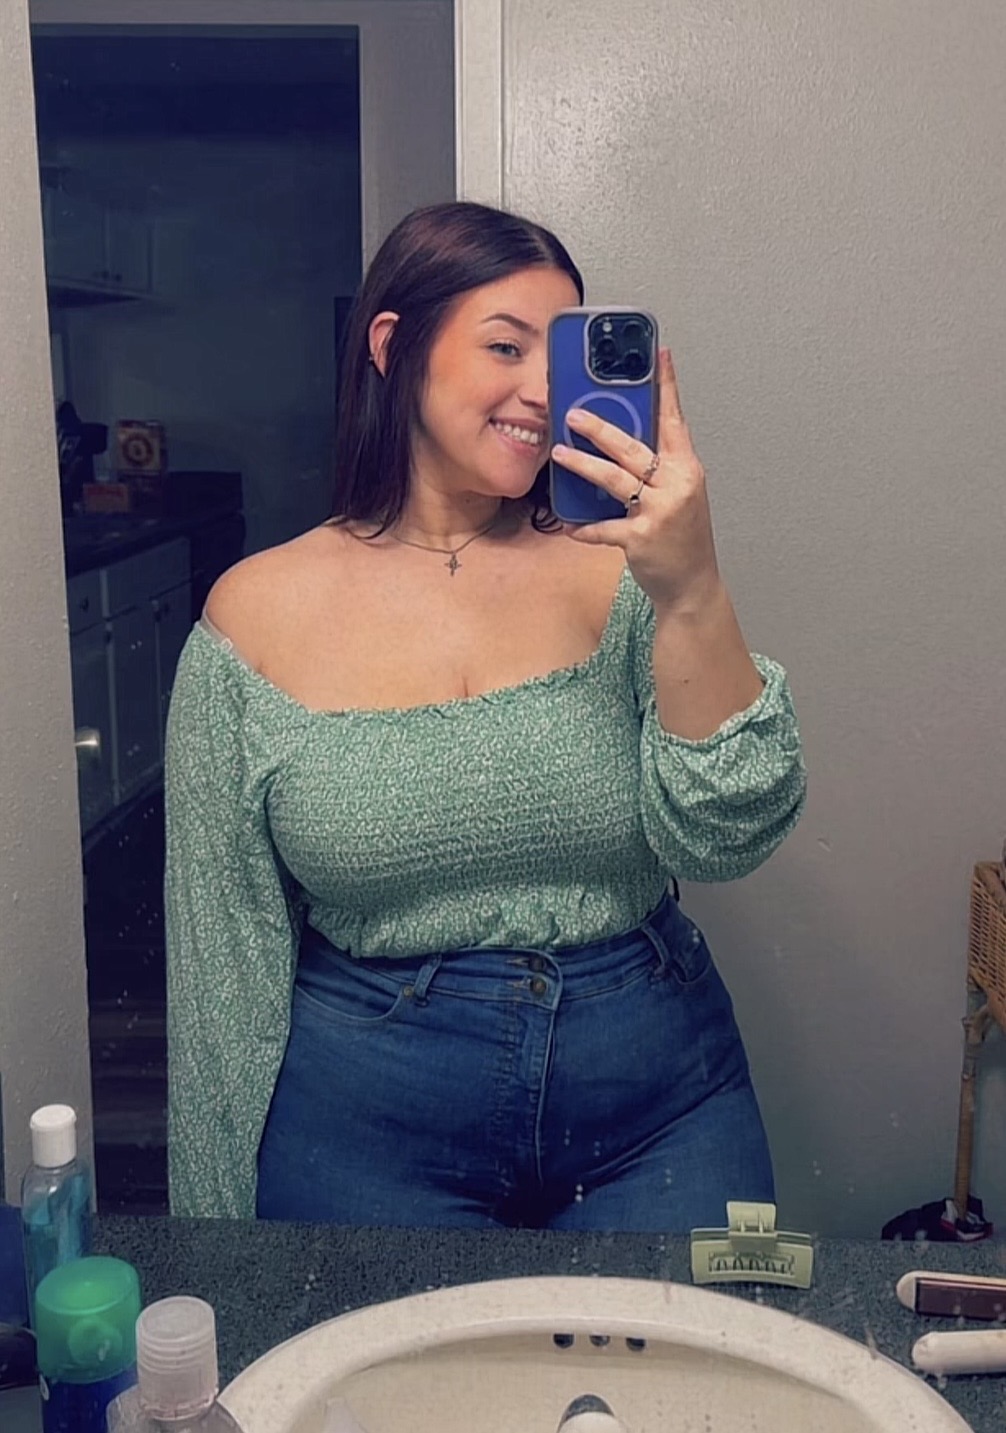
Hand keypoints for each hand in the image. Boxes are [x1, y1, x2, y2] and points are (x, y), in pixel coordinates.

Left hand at [552, 346, 721, 613]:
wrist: (692, 584)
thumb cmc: (682, 536)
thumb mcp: (680, 494)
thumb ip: (658, 467)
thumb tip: (621, 440)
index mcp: (687, 468)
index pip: (675, 420)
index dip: (666, 387)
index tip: (658, 355)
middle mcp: (676, 485)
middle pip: (633, 447)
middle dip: (600, 428)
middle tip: (572, 414)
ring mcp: (659, 511)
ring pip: (614, 480)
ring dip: (583, 465)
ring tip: (559, 453)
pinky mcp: (641, 538)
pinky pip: (605, 527)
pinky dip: (585, 527)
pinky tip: (569, 525)